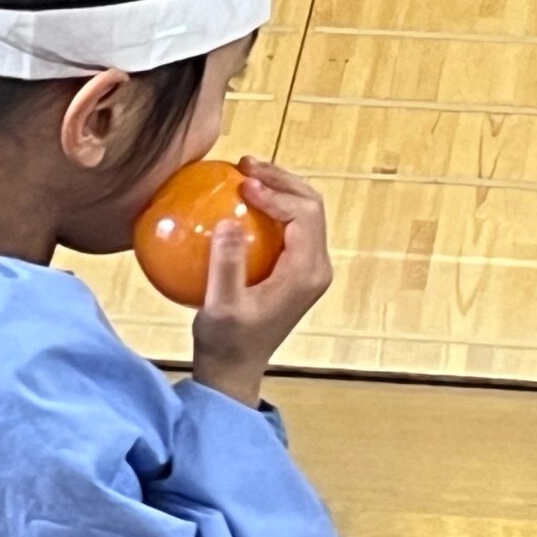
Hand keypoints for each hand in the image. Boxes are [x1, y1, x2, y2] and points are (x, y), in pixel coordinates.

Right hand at [189, 157, 331, 407]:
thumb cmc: (226, 344)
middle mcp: (316, 268)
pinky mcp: (294, 271)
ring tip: (244, 175)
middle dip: (281, 179)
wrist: (234, 371)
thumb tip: (226, 222)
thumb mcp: (220, 306)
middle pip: (311, 205)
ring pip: (304, 212)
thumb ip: (226, 265)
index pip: (304, 215)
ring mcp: (308, 269)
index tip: (241, 185)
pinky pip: (289, 228)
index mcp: (306, 273)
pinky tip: (241, 202)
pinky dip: (270, 208)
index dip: (275, 192)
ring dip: (278, 189)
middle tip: (244, 165)